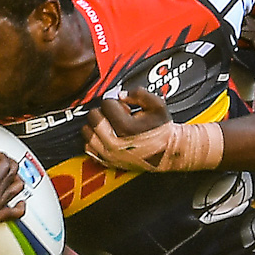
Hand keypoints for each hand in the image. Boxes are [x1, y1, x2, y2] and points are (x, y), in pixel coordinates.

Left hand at [83, 89, 222, 172]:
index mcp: (126, 126)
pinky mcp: (106, 161)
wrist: (167, 152)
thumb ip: (138, 93)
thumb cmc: (162, 130)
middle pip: (93, 116)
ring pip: (87, 131)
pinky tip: (106, 136)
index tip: (124, 107)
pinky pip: (88, 147)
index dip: (115, 101)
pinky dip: (93, 139)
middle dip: (104, 111)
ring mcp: (108, 153)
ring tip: (110, 125)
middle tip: (116, 114)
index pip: (106, 104)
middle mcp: (113, 141)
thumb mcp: (157, 105)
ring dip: (96, 125)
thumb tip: (120, 94)